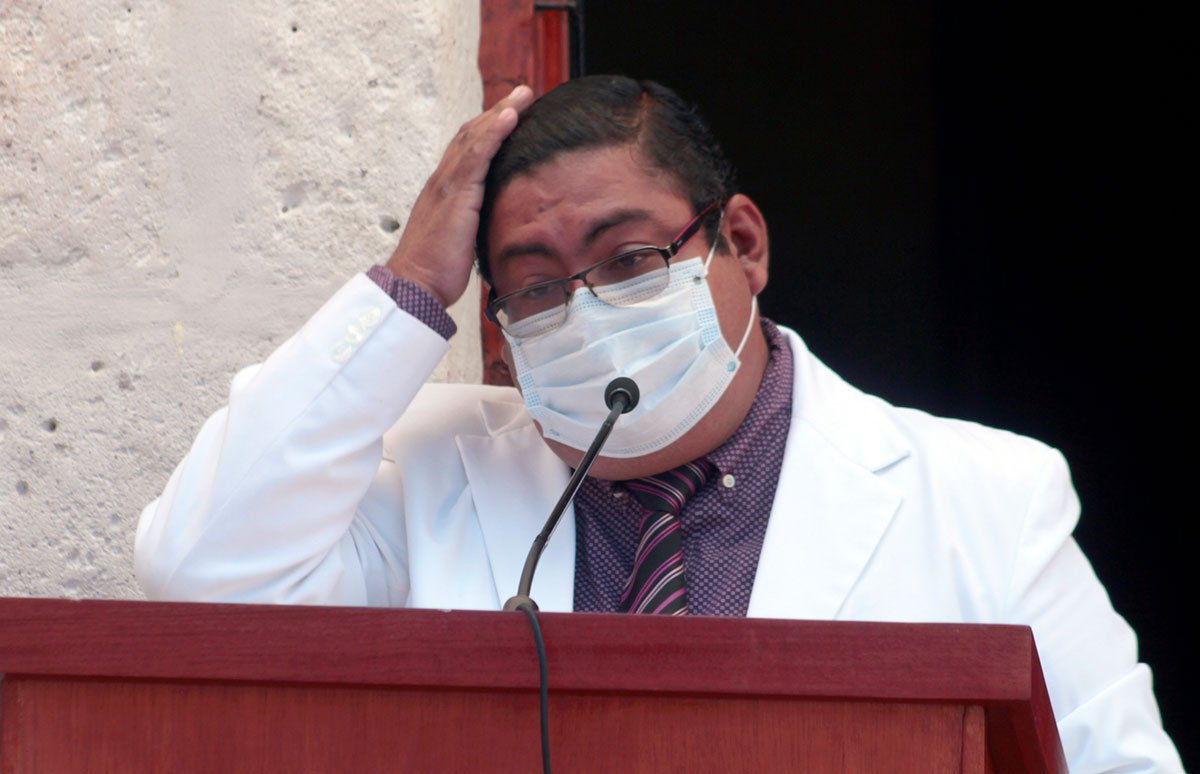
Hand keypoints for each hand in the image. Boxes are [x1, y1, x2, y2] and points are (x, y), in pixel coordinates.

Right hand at [386, 84, 534, 308]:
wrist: (415, 286)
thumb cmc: (436, 273)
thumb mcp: (459, 244)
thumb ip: (473, 229)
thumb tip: (494, 231)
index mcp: (444, 193)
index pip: (467, 152)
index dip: (488, 131)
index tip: (510, 116)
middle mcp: (443, 182)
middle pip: (470, 135)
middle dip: (497, 112)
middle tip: (522, 94)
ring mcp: (447, 185)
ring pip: (474, 137)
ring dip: (500, 112)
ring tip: (523, 95)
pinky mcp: (456, 194)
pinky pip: (476, 154)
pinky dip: (493, 131)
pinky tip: (510, 116)